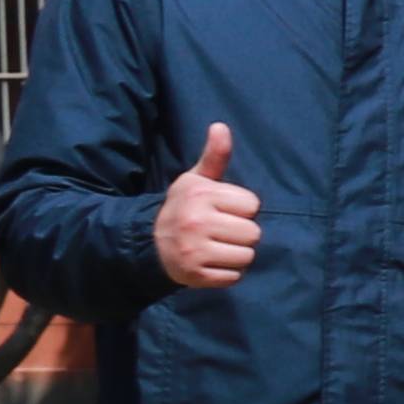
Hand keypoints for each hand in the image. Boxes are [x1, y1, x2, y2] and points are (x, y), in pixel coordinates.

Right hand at [154, 122, 260, 289]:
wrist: (149, 242)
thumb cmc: (184, 208)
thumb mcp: (196, 180)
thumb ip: (214, 156)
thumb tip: (221, 126)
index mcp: (200, 195)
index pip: (252, 204)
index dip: (241, 208)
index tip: (222, 210)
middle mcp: (196, 222)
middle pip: (253, 233)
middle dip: (241, 233)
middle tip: (220, 231)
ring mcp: (194, 251)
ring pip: (247, 256)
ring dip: (236, 254)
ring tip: (216, 246)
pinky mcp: (196, 276)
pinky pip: (234, 277)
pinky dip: (227, 273)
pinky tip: (210, 262)